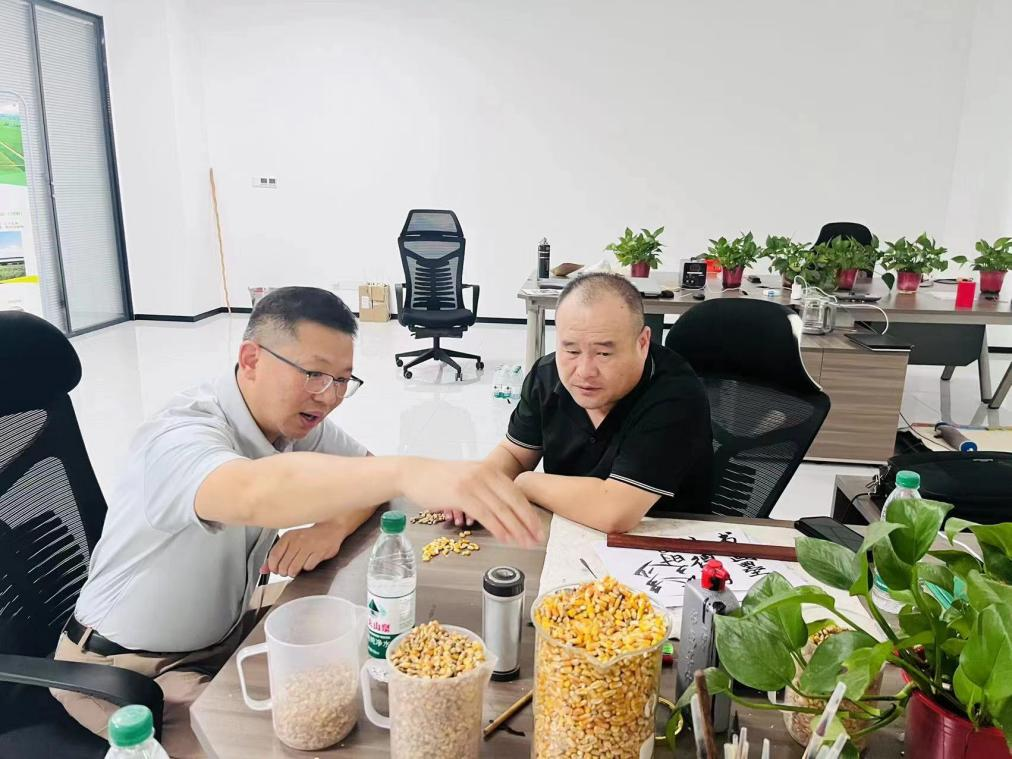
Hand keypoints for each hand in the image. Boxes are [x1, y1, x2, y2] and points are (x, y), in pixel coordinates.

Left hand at [262, 522, 346, 577]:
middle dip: (284, 571)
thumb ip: (277, 555)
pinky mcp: (320, 553)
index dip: (273, 566)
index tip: (275, 569)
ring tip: (297, 568)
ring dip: (294, 572)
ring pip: (294, 568)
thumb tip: (263, 569)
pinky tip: (309, 561)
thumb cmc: (309, 536)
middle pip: (283, 565)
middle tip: (288, 569)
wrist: (331, 528)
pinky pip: (308, 567)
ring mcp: (309, 546)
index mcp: (288, 536)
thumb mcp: (291, 541)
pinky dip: (307, 567)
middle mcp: (298, 540)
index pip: (274, 556)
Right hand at [401, 460, 542, 546]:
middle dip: (528, 523)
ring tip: (524, 543)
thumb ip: (488, 489)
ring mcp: (473, 483)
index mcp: (490, 470)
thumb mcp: (469, 478)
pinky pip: (484, 514)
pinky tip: (505, 538)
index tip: (538, 529)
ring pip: (501, 509)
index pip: (517, 493)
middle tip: (538, 540)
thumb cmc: (441, 479)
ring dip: (516, 529)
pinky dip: (497, 528)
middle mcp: (485, 474)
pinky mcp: (460, 494)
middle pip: (514, 502)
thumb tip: (506, 509)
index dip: (530, 513)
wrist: (414, 473)